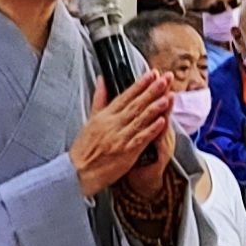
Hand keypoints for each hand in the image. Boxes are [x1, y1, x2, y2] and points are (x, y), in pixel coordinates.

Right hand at [71, 69, 176, 198]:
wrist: (78, 171)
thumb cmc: (84, 147)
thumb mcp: (90, 119)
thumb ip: (99, 99)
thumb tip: (102, 79)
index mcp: (105, 115)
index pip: (125, 96)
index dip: (140, 84)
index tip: (152, 74)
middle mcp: (113, 124)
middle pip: (136, 105)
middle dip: (152, 91)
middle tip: (165, 78)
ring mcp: (120, 138)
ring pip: (140, 120)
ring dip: (155, 107)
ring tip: (168, 96)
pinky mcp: (126, 152)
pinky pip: (140, 139)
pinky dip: (151, 130)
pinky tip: (162, 122)